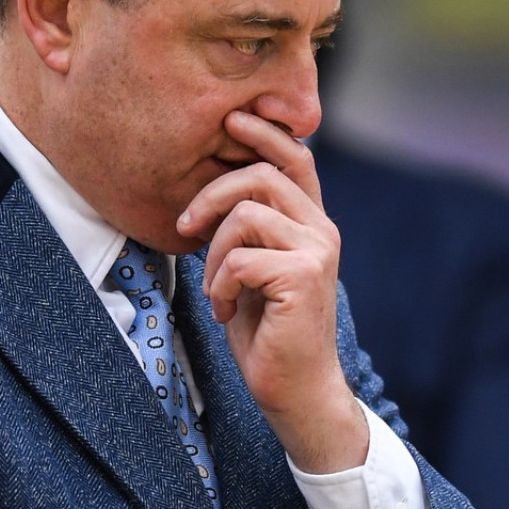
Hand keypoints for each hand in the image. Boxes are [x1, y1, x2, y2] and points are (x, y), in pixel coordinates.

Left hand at [177, 111, 366, 472]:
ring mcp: (317, 251)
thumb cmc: (268, 333)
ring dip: (213, 254)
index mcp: (312, 224)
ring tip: (216, 288)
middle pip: (262, 175)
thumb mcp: (254, 271)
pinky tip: (225, 311)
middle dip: (212, 193)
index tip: (232, 118)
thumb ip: (249, 231)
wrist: (296, 390)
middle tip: (185, 225)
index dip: (265, 132)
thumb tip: (214, 192)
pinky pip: (239, 258)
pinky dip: (218, 285)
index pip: (296, 158)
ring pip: (246, 214)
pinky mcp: (302, 276)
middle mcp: (323, 230)